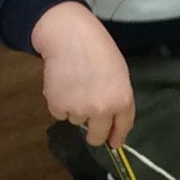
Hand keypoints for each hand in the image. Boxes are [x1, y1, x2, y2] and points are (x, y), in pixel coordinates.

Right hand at [32, 3, 135, 149]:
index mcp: (122, 100)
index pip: (122, 128)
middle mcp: (102, 110)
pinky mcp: (58, 106)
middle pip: (97, 136)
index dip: (117, 137)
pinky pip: (59, 113)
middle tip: (88, 118)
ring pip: (76, 121)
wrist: (69, 35)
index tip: (113, 144)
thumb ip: (117, 98)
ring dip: (74, 109)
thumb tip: (111, 122)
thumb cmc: (97, 48)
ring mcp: (79, 110)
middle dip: (93, 133)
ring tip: (74, 83)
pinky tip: (62, 83)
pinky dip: (59, 102)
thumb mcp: (119, 73)